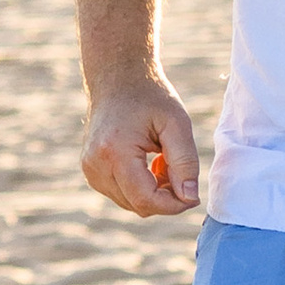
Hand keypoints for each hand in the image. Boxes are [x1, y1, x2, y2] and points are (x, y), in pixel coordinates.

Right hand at [82, 72, 198, 216]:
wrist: (117, 79)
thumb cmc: (150, 97)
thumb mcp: (177, 124)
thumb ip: (186, 162)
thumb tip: (189, 198)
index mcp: (114, 152)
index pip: (146, 200)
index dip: (174, 205)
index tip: (194, 194)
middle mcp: (95, 166)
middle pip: (139, 206)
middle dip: (165, 197)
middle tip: (178, 166)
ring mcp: (90, 170)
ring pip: (132, 204)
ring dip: (154, 192)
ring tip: (162, 159)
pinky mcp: (91, 172)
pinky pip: (123, 195)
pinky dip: (141, 187)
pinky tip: (148, 162)